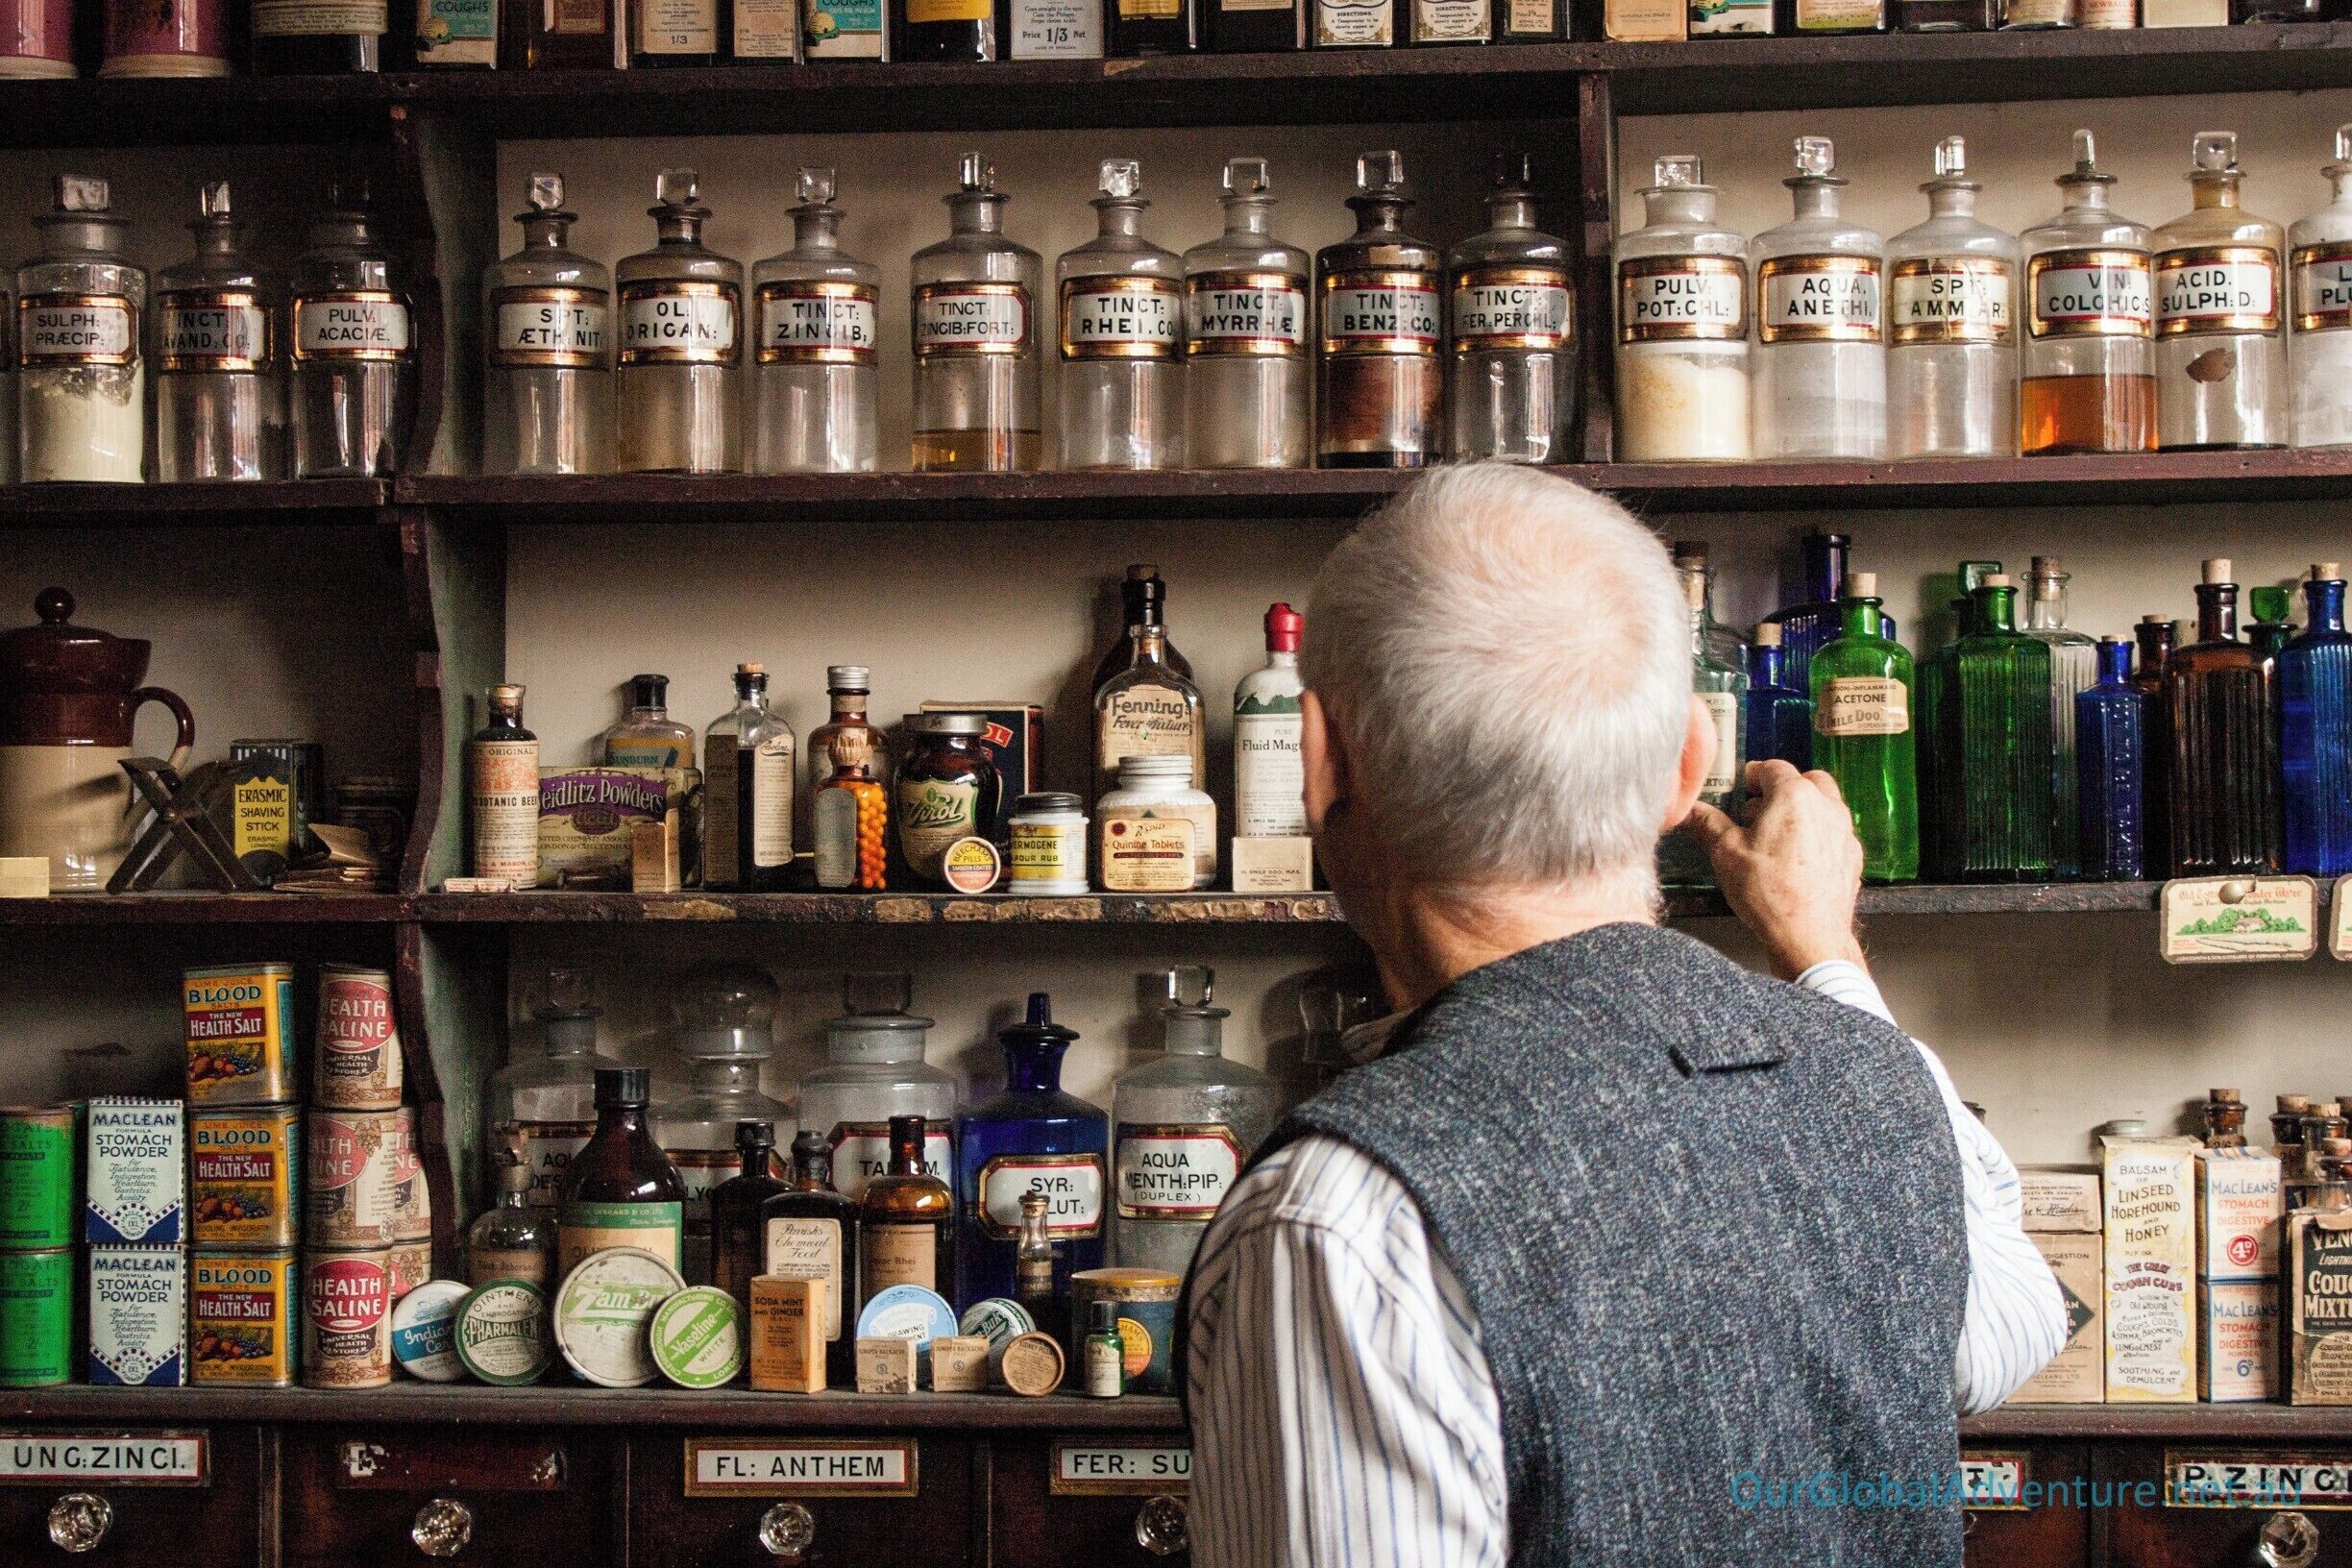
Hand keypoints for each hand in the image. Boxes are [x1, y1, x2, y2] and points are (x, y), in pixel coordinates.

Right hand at [1683, 760, 1868, 981]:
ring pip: (1824, 804)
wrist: (1809, 936)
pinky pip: (1833, 832)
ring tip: (1776, 836)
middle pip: (1805, 780)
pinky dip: (1816, 835)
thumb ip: (1708, 823)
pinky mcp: (1853, 855)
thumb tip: (1689, 809)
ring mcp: (1844, 831)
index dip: (1751, 777)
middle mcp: (1826, 806)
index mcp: (1794, 796)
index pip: (1771, 768)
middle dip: (1781, 789)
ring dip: (1801, 810)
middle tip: (1757, 812)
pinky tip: (1797, 859)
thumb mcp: (1726, 854)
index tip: (1738, 791)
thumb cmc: (1769, 893)